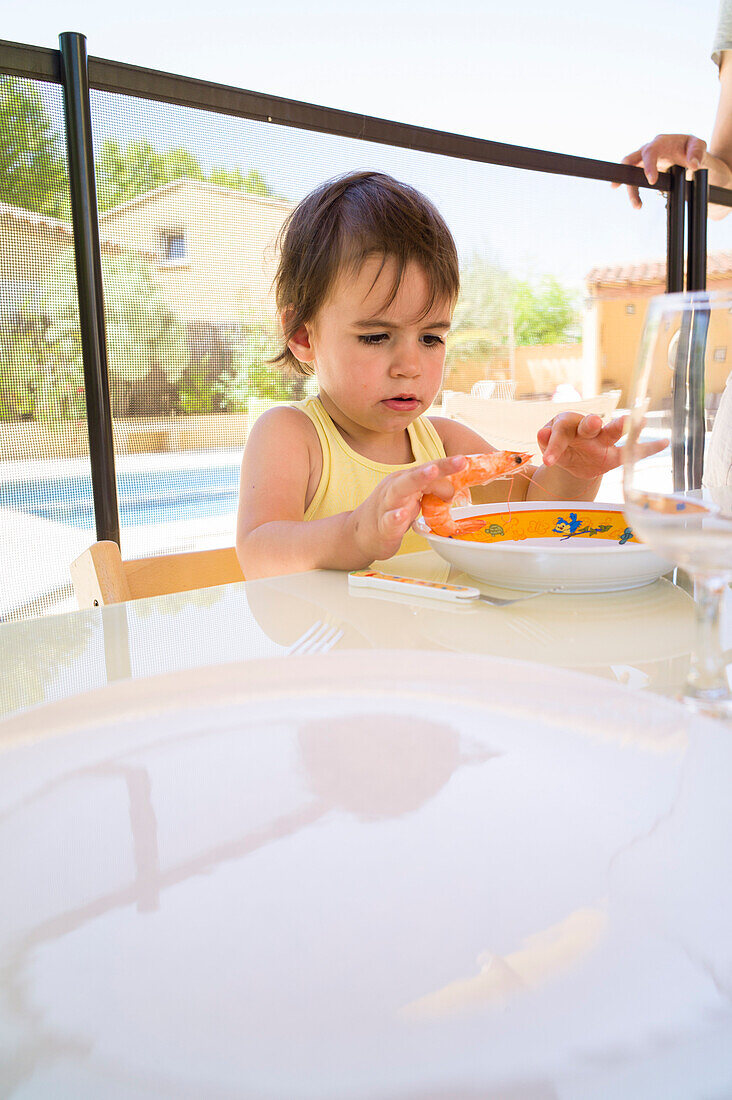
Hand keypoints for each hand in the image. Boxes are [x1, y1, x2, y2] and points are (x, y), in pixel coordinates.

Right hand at [348, 455, 465, 560]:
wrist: (358, 534)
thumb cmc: (390, 513)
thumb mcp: (414, 500)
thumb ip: (432, 492)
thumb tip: (454, 490)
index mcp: (405, 480)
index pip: (429, 469)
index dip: (448, 465)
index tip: (467, 460)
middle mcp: (395, 488)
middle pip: (417, 474)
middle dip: (439, 466)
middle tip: (461, 461)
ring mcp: (386, 506)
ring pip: (400, 490)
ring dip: (417, 479)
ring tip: (433, 472)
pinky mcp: (382, 526)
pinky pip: (389, 520)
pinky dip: (395, 516)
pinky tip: (402, 514)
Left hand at [537, 413, 665, 481]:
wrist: (575, 461)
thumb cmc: (562, 450)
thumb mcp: (552, 450)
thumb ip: (548, 444)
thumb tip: (541, 433)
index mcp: (569, 425)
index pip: (561, 431)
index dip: (554, 445)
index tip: (548, 461)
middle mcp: (588, 428)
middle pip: (589, 423)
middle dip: (591, 424)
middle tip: (593, 423)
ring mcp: (604, 439)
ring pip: (613, 431)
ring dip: (623, 426)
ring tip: (638, 421)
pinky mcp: (616, 454)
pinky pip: (634, 450)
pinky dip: (650, 447)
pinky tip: (665, 442)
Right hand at [611, 133, 706, 208]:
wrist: (688, 153)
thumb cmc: (691, 147)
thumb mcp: (699, 145)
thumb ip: (697, 153)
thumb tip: (693, 165)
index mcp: (661, 142)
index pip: (650, 151)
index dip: (648, 166)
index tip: (652, 181)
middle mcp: (648, 150)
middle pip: (631, 159)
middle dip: (624, 173)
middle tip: (618, 186)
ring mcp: (644, 160)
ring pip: (630, 173)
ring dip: (630, 189)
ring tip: (637, 206)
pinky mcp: (643, 170)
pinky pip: (634, 181)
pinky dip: (634, 192)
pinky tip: (638, 204)